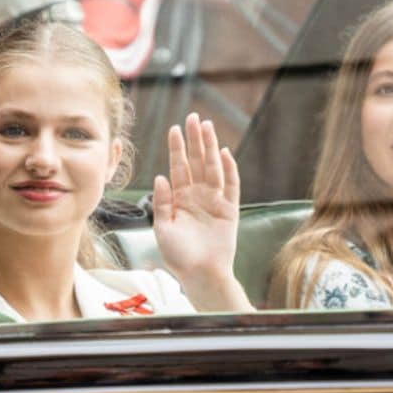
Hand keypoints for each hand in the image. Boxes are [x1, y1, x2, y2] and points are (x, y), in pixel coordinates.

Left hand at [153, 113, 251, 311]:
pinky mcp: (230, 209)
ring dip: (211, 147)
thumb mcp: (162, 229)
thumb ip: (161, 203)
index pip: (178, 167)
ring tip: (208, 127)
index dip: (177, 148)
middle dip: (195, 140)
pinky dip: (230, 169)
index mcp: (180, 198)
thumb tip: (160, 176)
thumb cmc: (178, 256)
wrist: (200, 275)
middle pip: (197, 161)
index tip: (174, 128)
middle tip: (193, 117)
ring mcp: (214, 200)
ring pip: (213, 167)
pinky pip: (231, 185)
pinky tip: (226, 152)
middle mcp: (197, 195)